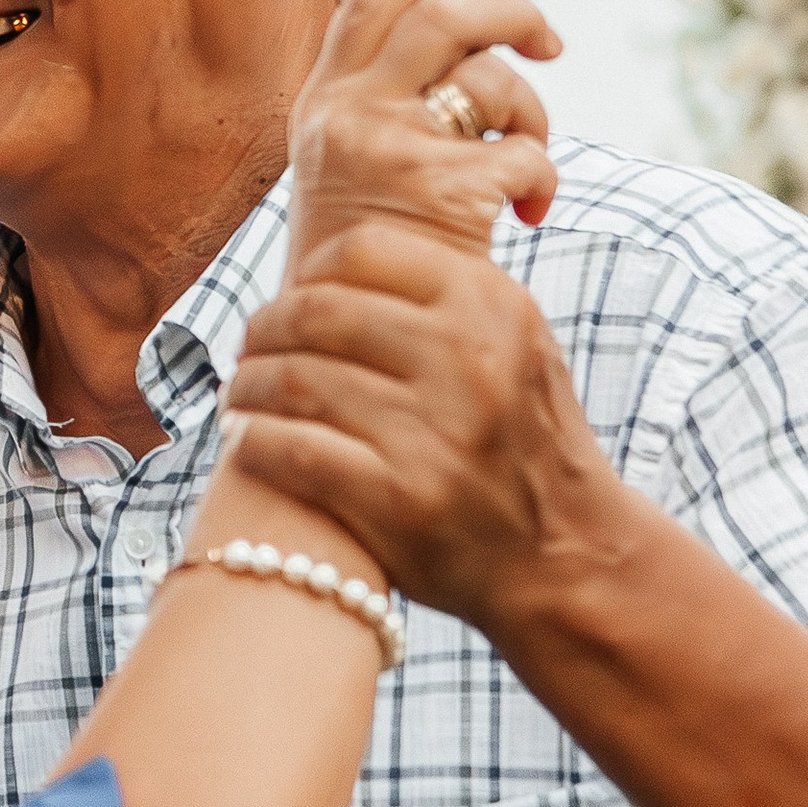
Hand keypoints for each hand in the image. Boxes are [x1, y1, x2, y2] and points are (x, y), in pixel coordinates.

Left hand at [223, 221, 626, 635]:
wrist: (567, 557)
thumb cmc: (521, 445)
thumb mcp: (515, 347)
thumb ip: (445, 300)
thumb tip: (334, 264)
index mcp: (491, 305)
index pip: (365, 249)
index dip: (309, 272)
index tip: (292, 301)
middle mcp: (468, 359)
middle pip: (316, 311)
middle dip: (264, 330)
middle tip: (248, 353)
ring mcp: (435, 431)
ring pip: (294, 379)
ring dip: (247, 388)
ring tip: (240, 399)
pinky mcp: (400, 499)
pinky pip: (292, 449)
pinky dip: (253, 441)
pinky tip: (246, 442)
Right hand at [284, 0, 561, 277]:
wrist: (345, 345)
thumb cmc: (367, 253)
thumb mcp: (356, 162)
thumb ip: (394, 95)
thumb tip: (468, 18)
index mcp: (324, 100)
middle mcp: (345, 114)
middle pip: (443, 15)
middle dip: (511, 9)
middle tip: (548, 37)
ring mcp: (386, 148)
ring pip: (491, 76)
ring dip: (532, 108)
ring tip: (529, 151)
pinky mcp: (435, 189)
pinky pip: (523, 150)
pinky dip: (542, 177)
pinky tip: (529, 210)